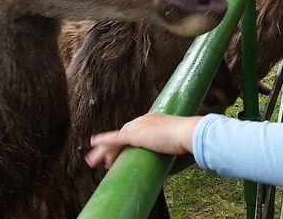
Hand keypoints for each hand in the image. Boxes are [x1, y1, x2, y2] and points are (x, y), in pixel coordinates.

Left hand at [84, 113, 201, 169]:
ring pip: (116, 138)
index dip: (125, 143)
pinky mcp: (136, 134)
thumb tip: (177, 157)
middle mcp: (143, 120)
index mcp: (154, 119)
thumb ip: (172, 147)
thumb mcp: (177, 141)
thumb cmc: (188, 138)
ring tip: (93, 162)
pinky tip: (93, 144)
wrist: (189, 132)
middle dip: (111, 147)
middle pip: (122, 134)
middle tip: (105, 160)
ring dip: (103, 150)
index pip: (134, 130)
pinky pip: (115, 138)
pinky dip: (104, 141)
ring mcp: (139, 126)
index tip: (121, 153)